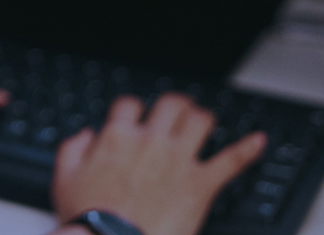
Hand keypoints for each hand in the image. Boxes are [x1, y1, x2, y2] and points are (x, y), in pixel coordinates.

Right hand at [50, 93, 266, 234]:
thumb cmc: (88, 219)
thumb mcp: (64, 179)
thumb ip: (73, 149)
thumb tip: (87, 136)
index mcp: (117, 137)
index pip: (129, 105)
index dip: (133, 110)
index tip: (135, 119)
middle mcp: (151, 141)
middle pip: (171, 104)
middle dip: (174, 106)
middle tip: (177, 113)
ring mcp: (179, 160)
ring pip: (200, 121)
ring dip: (203, 118)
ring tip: (204, 121)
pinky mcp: (201, 185)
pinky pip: (231, 161)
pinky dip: (248, 148)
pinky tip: (259, 141)